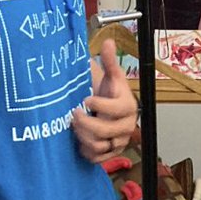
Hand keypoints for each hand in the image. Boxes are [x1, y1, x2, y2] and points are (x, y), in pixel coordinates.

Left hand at [72, 40, 137, 163]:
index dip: (99, 105)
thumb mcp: (110, 75)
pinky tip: (78, 141)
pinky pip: (97, 158)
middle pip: (105, 130)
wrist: (111, 110)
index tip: (86, 98)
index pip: (115, 108)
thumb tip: (109, 41)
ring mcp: (119, 140)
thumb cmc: (109, 92)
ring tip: (73, 127)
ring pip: (99, 145)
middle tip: (72, 114)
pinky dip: (86, 151)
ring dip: (83, 136)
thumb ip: (110, 60)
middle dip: (85, 122)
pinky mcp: (111, 153)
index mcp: (127, 105)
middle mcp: (126, 125)